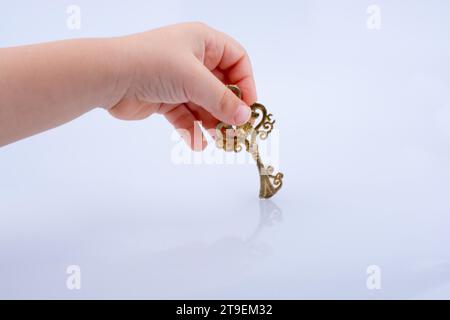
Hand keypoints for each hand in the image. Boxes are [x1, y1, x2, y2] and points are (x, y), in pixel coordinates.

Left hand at [107, 22, 256, 150]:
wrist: (108, 78)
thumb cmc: (152, 65)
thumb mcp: (194, 80)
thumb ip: (222, 100)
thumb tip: (244, 117)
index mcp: (202, 42)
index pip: (236, 60)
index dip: (246, 82)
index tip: (248, 107)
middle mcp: (193, 60)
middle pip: (221, 86)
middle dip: (228, 109)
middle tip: (236, 131)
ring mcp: (178, 81)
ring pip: (204, 104)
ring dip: (212, 123)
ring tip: (218, 140)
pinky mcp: (166, 100)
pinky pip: (186, 116)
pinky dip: (192, 130)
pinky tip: (196, 143)